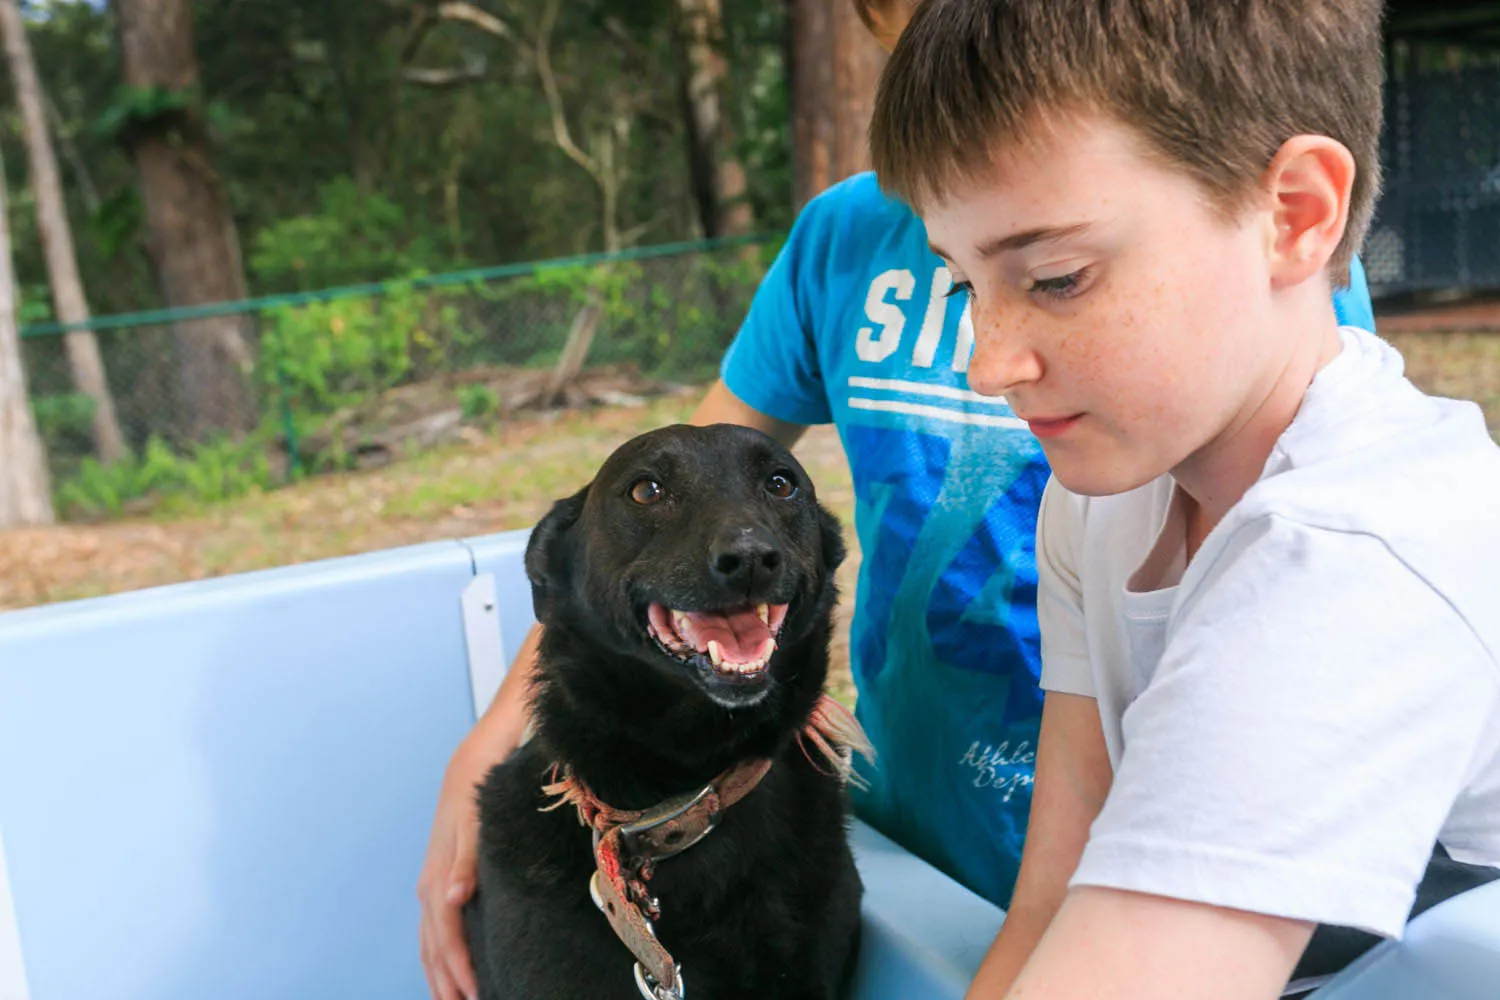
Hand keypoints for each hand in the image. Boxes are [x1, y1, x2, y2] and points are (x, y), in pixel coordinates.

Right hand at [417, 735, 497, 999]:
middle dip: (444, 981)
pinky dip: (441, 950)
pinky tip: (452, 960)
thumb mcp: (477, 817)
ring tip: (452, 998)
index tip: (475, 995)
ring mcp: (436, 880)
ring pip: (430, 939)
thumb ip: (467, 859)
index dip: (458, 968)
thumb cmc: (481, 783)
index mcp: (439, 875)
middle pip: (432, 946)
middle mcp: (432, 883)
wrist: (478, 753)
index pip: (445, 935)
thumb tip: (454, 898)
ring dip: (439, 972)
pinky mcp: (445, 874)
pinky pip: (437, 924)